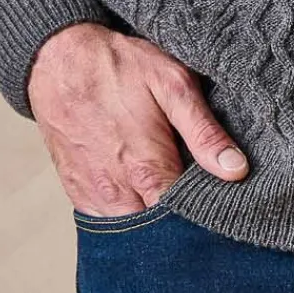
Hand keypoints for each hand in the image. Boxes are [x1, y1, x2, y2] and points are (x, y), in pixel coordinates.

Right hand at [26, 21, 248, 214]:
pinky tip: (140, 196)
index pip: (186, 220)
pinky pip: (106, 223)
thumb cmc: (118, 66)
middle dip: (180, 224)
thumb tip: (236, 170)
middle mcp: (118, 192)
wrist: (57, 59)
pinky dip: (126, 218)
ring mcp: (94, 196)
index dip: (206, 216)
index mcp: (147, 169)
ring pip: (131, 232)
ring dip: (151, 224)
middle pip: (157, 233)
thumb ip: (204, 131)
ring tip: (170, 197)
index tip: (221, 205)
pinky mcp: (77, 192)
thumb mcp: (171, 83)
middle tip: (197, 201)